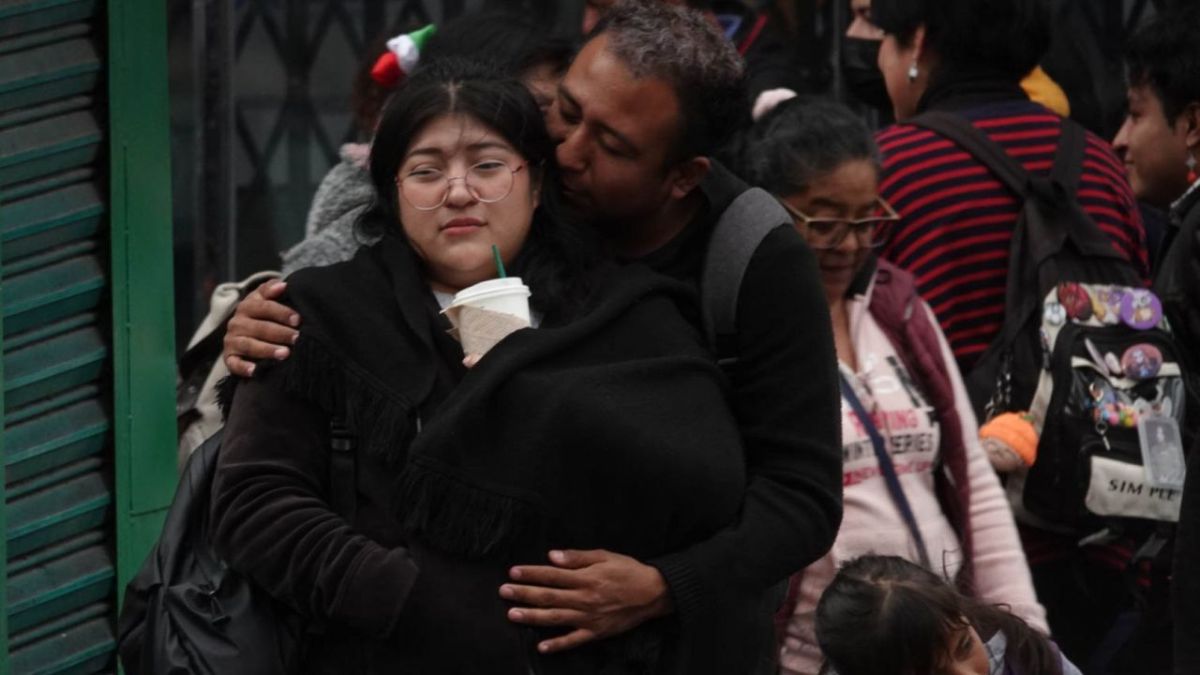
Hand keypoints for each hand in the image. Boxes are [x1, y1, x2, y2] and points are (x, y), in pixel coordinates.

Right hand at [223, 280, 300, 376]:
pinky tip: (255, 371)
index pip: (264, 307)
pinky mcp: (229, 357)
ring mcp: (231, 341)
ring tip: (285, 354)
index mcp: (247, 306)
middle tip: (297, 339)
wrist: (243, 334)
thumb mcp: (264, 299)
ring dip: (267, 350)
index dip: (281, 312)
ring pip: (249, 345)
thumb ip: (271, 289)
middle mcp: (237, 323)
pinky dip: (243, 367)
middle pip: (259, 327)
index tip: (298, 320)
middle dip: (280, 333)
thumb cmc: (262, 315)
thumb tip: (282, 284)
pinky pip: (234, 363)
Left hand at [499, 549, 672, 653]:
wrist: (653, 593)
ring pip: (555, 618)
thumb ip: (577, 557)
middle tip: (503, 592)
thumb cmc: (628, 571)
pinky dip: (558, 644)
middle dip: (524, 594)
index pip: (552, 575)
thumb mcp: (604, 556)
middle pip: (549, 596)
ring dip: (532, 616)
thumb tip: (551, 556)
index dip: (531, 573)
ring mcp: (589, 618)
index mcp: (586, 578)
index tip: (513, 572)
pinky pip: (574, 640)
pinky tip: (541, 646)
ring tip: (512, 614)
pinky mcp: (596, 632)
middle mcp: (584, 598)